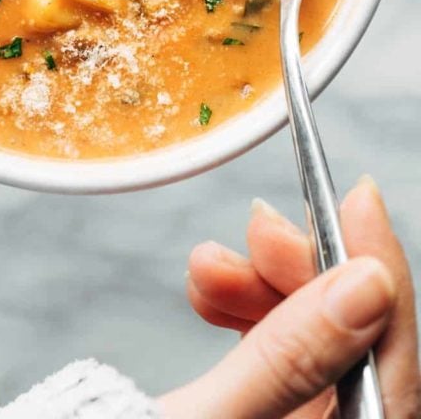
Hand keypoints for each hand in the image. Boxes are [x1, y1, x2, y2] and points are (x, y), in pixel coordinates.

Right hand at [156, 177, 418, 417]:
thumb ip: (289, 357)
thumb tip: (367, 282)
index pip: (392, 357)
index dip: (379, 267)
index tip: (354, 198)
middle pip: (350, 339)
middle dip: (302, 271)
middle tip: (255, 227)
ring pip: (309, 336)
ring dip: (260, 286)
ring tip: (204, 268)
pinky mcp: (267, 414)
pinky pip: (273, 348)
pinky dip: (241, 309)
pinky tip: (205, 290)